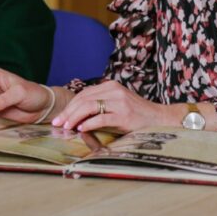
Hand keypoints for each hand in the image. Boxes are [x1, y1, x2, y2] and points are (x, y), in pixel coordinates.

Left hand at [52, 80, 179, 133]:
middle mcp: (114, 91)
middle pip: (84, 99)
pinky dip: (89, 123)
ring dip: (74, 117)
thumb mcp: (117, 105)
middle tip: (57, 124)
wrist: (159, 119)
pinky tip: (81, 129)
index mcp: (111, 86)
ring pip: (89, 106)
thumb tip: (75, 116)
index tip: (59, 118)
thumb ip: (100, 105)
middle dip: (68, 112)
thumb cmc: (136, 115)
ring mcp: (120, 102)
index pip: (84, 94)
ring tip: (66, 127)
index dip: (70, 106)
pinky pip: (102, 118)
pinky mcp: (124, 115)